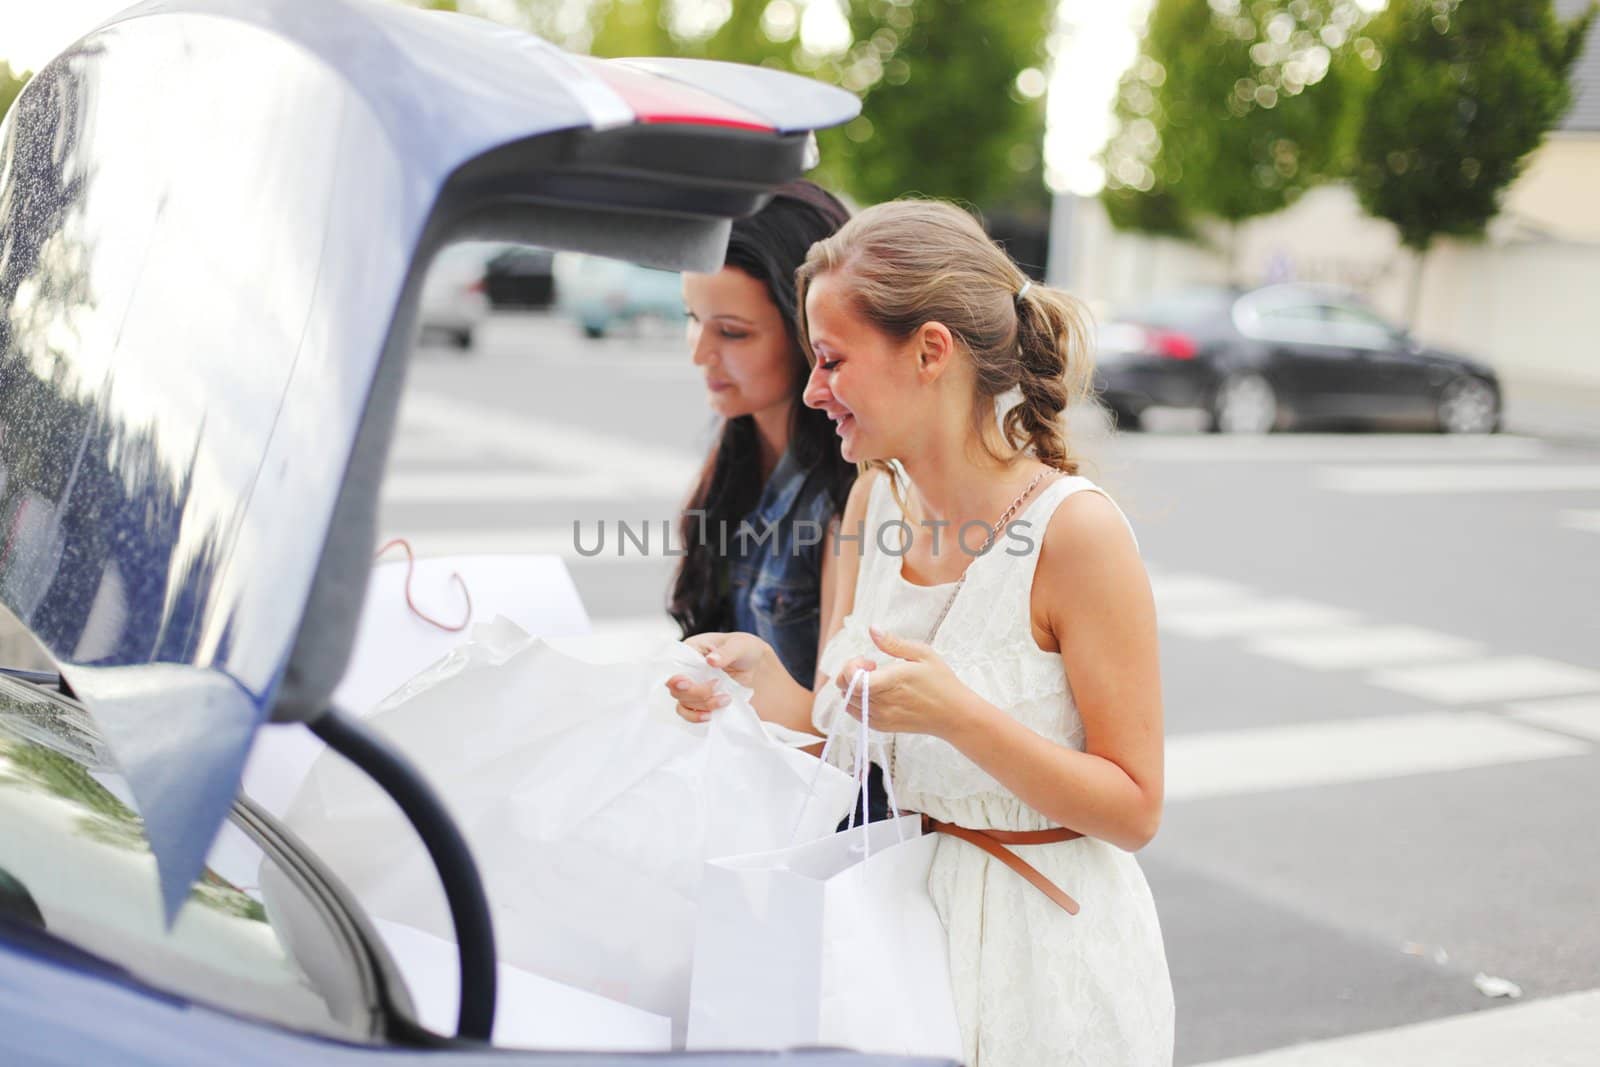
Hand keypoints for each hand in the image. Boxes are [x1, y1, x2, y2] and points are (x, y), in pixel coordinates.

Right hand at [666, 631, 774, 722]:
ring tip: (726, 699)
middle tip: (718, 685)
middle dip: (696, 692)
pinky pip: (690, 713)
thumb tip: (711, 660)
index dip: (676, 677)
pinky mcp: (700, 701)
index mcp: (691, 650)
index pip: (674, 666)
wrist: (756, 666)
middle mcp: (687, 670)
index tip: (687, 683)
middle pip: (676, 689)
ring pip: (683, 703)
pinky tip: (710, 715)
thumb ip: (726, 652)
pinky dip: (697, 717)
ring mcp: (693, 687)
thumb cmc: (744, 649)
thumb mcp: (739, 645)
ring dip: (702, 705)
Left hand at [833, 625, 977, 738]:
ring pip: (848, 702)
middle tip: (872, 667)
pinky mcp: (882, 727)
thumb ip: (893, 643)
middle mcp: (882, 704)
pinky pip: (857, 714)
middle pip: (845, 690)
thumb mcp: (922, 654)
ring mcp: (881, 717)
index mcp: (890, 683)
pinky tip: (876, 693)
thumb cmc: (941, 682)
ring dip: (854, 688)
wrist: (954, 715)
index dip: (851, 666)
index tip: (869, 660)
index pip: (851, 681)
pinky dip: (858, 701)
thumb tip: (872, 629)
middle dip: (851, 673)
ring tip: (876, 681)